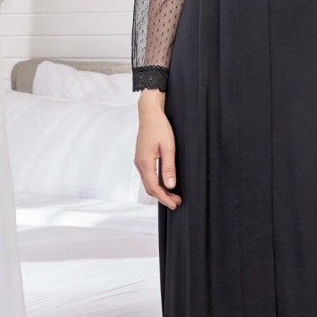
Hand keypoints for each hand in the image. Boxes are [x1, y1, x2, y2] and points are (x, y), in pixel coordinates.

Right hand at [135, 92, 181, 208]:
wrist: (149, 112)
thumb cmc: (159, 127)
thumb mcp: (168, 147)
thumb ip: (169, 168)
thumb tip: (171, 186)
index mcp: (145, 163)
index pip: (154, 188)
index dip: (165, 198)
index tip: (175, 204)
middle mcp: (139, 164)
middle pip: (149, 188)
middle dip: (163, 197)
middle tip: (177, 201)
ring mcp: (139, 161)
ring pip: (148, 182)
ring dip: (159, 190)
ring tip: (173, 194)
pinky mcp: (141, 157)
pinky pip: (147, 175)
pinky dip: (156, 182)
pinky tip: (165, 183)